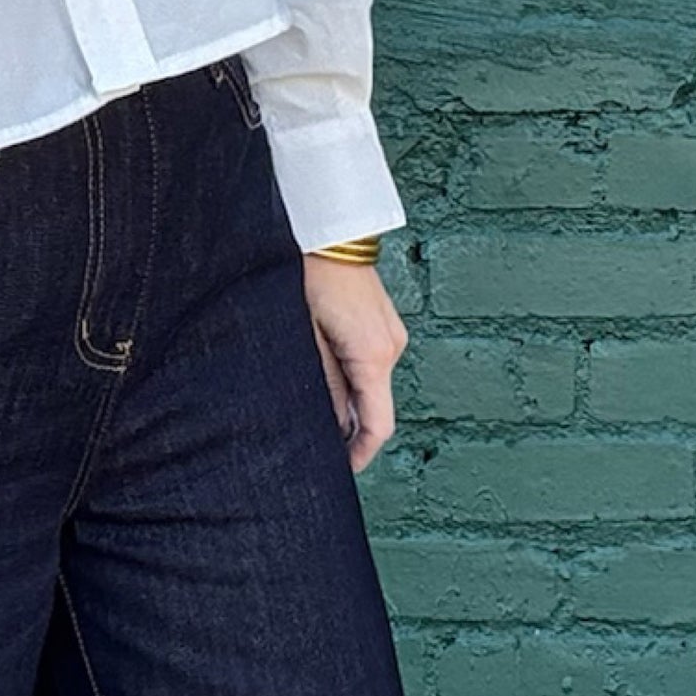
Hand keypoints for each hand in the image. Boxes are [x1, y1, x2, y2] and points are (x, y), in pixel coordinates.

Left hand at [301, 253, 408, 472]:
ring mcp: (391, 334)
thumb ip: (321, 381)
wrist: (327, 226)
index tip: (340, 469)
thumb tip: (332, 422)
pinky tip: (323, 376)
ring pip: (371, 384)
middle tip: (314, 441)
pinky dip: (351, 377)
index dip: (360, 453)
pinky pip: (370, 362)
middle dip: (348, 428)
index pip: (378, 424)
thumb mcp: (303, 333)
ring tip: (310, 407)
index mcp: (374, 354)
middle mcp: (392, 347)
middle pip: (375, 406)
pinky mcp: (382, 323)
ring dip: (348, 401)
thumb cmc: (308, 273)